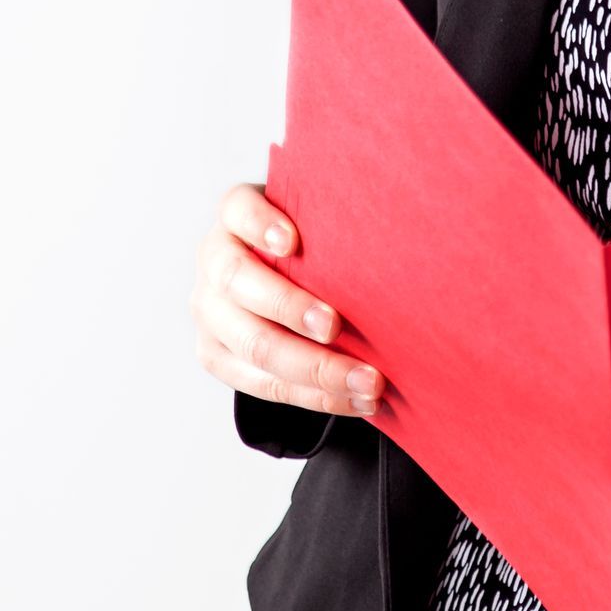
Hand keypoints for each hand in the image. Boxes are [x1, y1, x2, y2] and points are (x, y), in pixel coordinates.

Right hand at [190, 182, 386, 422]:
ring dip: (315, 368)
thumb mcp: (318, 224)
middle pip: (239, 284)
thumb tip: (401, 239)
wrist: (277, 282)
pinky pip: (262, 385)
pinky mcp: (215, 355)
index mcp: (234, 217)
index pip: (238, 209)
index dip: (259, 224)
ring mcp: (209, 311)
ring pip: (254, 345)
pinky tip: (354, 400)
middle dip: (290, 308)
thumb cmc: (313, 247)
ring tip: (367, 383)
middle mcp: (214, 261)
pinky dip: (314, 397)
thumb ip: (337, 226)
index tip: (292, 242)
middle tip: (336, 326)